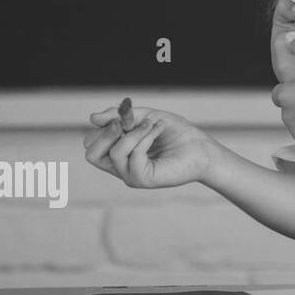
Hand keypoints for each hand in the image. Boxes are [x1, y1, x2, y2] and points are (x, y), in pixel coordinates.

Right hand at [84, 106, 216, 188]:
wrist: (202, 148)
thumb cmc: (176, 134)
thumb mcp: (147, 117)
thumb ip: (121, 116)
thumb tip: (92, 118)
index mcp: (118, 153)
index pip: (92, 143)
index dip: (103, 126)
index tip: (124, 115)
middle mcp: (120, 167)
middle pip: (91, 154)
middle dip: (106, 133)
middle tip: (125, 121)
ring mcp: (130, 175)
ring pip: (114, 153)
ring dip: (134, 132)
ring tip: (152, 124)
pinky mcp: (143, 179)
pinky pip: (133, 156)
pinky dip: (146, 138)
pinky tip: (159, 129)